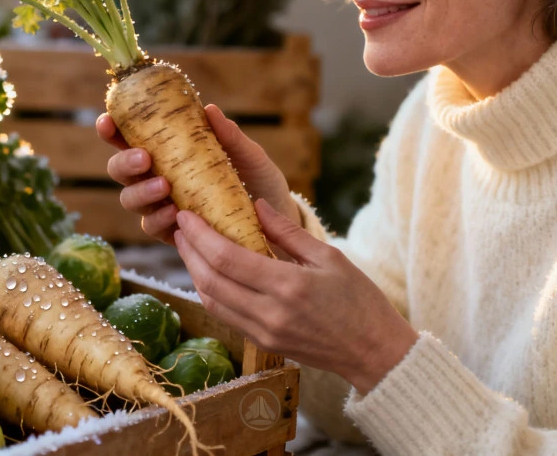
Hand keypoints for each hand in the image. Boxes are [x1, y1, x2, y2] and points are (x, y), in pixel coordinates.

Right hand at [96, 104, 299, 244]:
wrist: (280, 226)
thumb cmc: (259, 183)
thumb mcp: (250, 157)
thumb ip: (230, 136)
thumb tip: (210, 110)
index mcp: (167, 152)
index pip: (130, 138)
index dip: (112, 130)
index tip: (107, 121)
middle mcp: (157, 178)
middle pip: (120, 171)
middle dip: (124, 162)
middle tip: (145, 158)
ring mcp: (162, 207)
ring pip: (130, 199)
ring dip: (141, 192)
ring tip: (164, 186)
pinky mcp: (173, 233)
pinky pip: (152, 227)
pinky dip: (158, 219)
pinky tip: (175, 214)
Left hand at [175, 198, 417, 393]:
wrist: (375, 353)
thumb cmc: (359, 299)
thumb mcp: (329, 256)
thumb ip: (287, 232)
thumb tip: (256, 203)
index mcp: (288, 286)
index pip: (226, 259)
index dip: (200, 236)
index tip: (187, 215)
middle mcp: (270, 313)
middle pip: (210, 280)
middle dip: (189, 251)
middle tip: (180, 226)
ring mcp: (264, 333)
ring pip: (211, 301)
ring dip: (194, 272)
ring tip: (188, 246)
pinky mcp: (263, 345)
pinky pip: (225, 315)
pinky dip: (210, 291)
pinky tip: (208, 272)